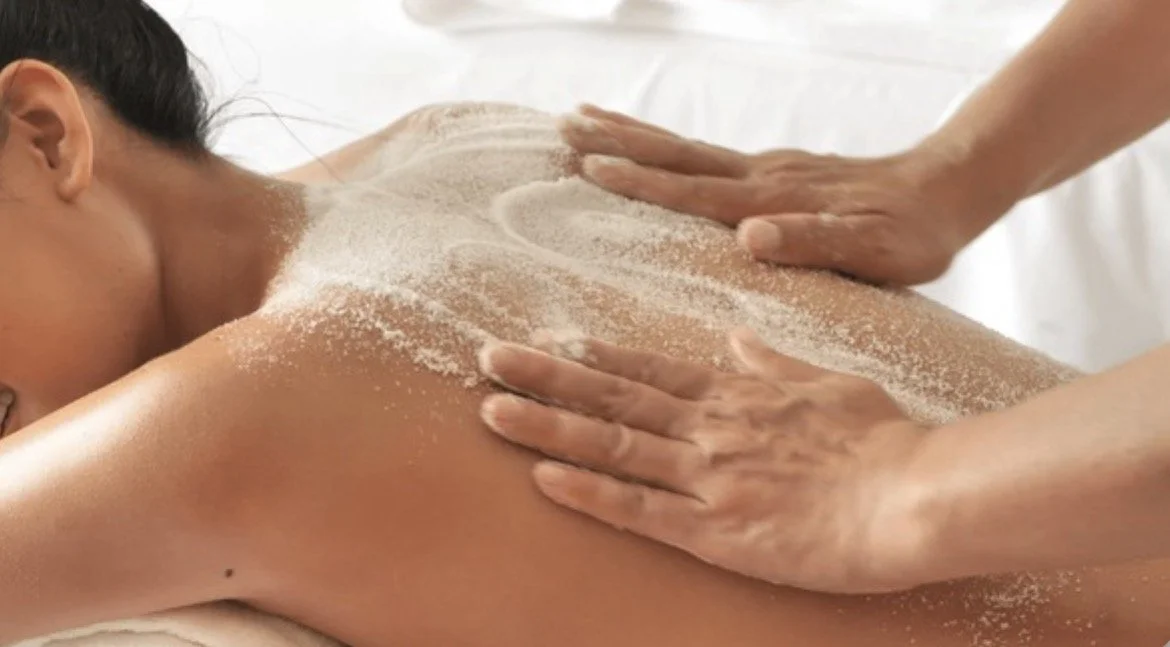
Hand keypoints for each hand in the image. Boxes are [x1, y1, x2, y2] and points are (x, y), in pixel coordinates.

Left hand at [477, 329, 933, 593]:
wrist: (917, 495)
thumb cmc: (883, 440)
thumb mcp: (829, 385)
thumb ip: (774, 364)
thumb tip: (735, 340)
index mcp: (736, 394)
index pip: (648, 370)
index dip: (592, 354)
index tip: (547, 338)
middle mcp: (710, 427)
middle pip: (612, 397)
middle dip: (546, 374)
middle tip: (487, 356)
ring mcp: (709, 475)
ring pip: (612, 445)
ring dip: (547, 424)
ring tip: (491, 408)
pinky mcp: (717, 529)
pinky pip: (641, 509)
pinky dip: (589, 492)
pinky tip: (543, 477)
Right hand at [560, 104, 992, 284]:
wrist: (949, 188)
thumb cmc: (912, 234)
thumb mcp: (874, 251)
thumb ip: (814, 243)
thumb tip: (748, 236)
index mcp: (772, 200)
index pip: (692, 190)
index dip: (639, 180)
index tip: (588, 164)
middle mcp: (761, 177)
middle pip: (676, 155)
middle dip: (617, 140)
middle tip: (561, 125)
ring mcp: (767, 170)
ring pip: (686, 149)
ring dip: (634, 135)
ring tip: (585, 119)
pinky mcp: (776, 171)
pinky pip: (708, 156)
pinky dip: (670, 148)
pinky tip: (660, 150)